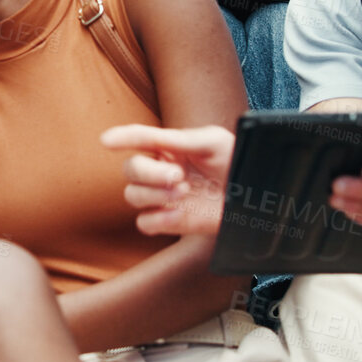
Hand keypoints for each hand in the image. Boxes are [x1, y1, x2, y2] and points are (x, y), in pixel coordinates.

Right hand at [100, 124, 235, 235]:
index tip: (107, 140)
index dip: (122, 138)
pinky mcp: (169, 221)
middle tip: (177, 176)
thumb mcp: (213, 141)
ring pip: (133, 196)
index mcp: (169, 148)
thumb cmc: (234, 163)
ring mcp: (162, 197)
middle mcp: (160, 172)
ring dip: (154, 194)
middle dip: (149, 173)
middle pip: (131, 169)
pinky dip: (158, 219)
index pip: (139, 140)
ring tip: (183, 193)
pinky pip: (145, 223)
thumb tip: (156, 139)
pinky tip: (178, 213)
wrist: (253, 197)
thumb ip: (182, 139)